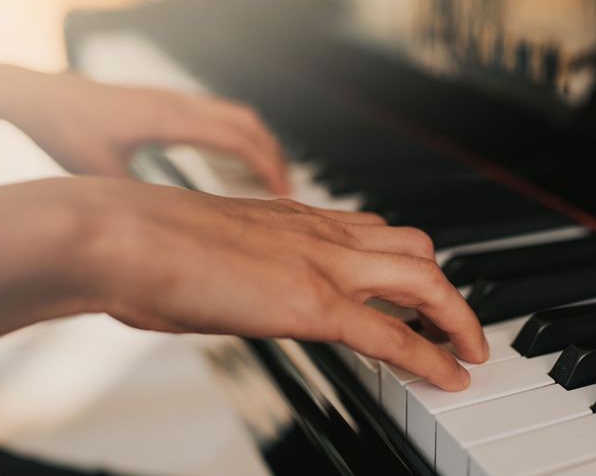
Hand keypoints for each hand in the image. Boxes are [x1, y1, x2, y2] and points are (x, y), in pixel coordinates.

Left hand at [3, 72, 289, 193]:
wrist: (38, 95)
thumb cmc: (64, 128)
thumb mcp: (99, 172)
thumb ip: (137, 196)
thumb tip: (166, 227)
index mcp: (168, 119)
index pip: (236, 139)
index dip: (266, 166)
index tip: (284, 194)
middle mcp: (178, 102)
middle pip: (248, 122)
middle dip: (275, 156)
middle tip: (288, 190)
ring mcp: (174, 97)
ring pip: (237, 113)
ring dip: (260, 142)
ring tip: (271, 176)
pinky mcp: (168, 99)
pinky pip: (220, 112)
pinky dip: (240, 135)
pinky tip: (235, 159)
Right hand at [23, 177, 484, 389]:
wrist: (123, 233)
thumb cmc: (149, 243)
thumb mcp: (215, 247)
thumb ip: (247, 264)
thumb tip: (247, 289)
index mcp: (299, 218)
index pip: (379, 232)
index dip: (412, 263)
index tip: (425, 288)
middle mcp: (323, 233)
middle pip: (418, 251)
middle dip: (449, 289)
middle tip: (461, 323)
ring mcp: (324, 264)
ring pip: (425, 282)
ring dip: (457, 317)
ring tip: (471, 349)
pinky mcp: (313, 303)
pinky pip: (393, 334)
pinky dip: (431, 357)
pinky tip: (451, 377)